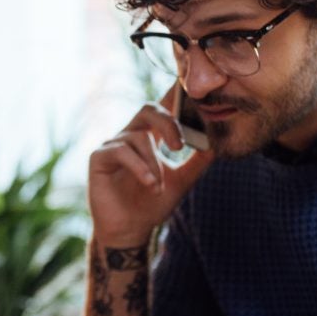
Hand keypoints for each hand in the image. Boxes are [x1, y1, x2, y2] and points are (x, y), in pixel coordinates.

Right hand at [88, 95, 213, 247]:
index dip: (174, 93)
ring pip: (139, 136)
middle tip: (181, 146)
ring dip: (154, 162)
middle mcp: (130, 135)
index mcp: (150, 136)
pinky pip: (122, 152)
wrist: (130, 231)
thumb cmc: (152, 205)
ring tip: (160, 186)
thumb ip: (197, 162)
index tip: (189, 85)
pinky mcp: (99, 158)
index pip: (162, 108)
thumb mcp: (182, 181)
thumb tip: (217, 143)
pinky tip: (151, 184)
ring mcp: (113, 145)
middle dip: (168, 124)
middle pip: (149, 110)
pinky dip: (140, 167)